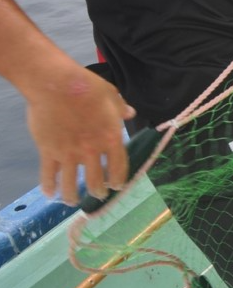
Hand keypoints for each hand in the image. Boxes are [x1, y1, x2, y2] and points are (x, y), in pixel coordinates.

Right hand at [28, 63, 134, 203]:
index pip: (119, 166)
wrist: (57, 85)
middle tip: (98, 195)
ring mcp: (69, 154)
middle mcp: (92, 150)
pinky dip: (49, 187)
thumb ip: (120, 108)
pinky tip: (50, 194)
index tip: (117, 187)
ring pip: (71, 184)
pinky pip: (49, 175)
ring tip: (72, 202)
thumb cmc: (87, 87)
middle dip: (98, 191)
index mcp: (111, 137)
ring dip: (73, 196)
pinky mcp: (48, 152)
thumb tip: (130, 113)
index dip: (119, 179)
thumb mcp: (111, 95)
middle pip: (96, 180)